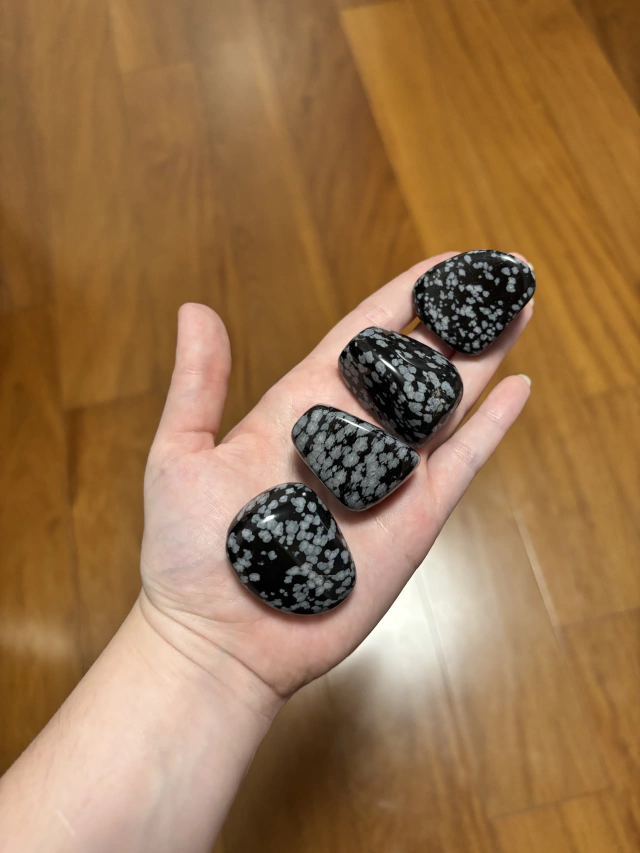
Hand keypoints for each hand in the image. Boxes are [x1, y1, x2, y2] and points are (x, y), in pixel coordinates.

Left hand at [139, 253, 531, 712]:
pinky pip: (462, 462)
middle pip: (416, 364)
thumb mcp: (180, 456)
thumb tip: (195, 309)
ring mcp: (389, 476)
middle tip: (502, 274)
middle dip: (459, 318)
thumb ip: (199, 384)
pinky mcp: (415, 519)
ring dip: (484, 357)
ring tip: (520, 310)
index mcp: (301, 407)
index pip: (361, 336)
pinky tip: (519, 387)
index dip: (402, 297)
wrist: (221, 640)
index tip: (442, 265)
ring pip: (447, 403)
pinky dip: (491, 426)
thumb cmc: (191, 554)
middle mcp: (353, 434)